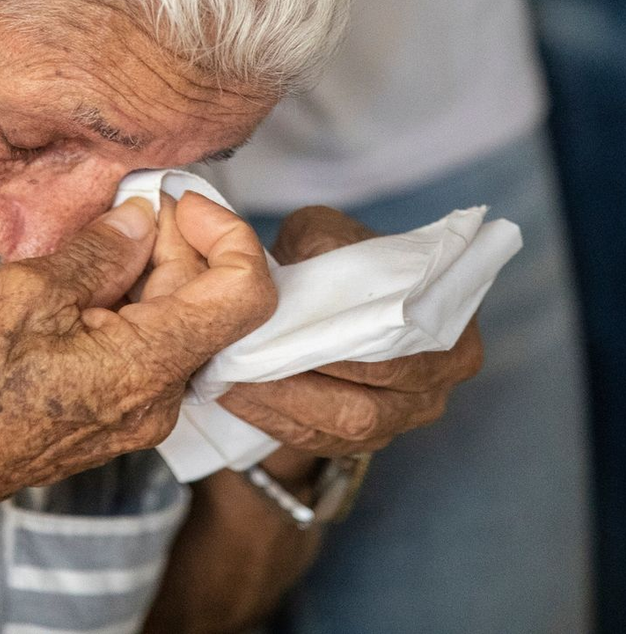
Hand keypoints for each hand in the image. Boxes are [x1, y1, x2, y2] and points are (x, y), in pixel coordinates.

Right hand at [0, 194, 275, 520]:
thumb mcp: (26, 294)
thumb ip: (97, 251)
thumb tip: (141, 218)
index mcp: (147, 365)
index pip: (246, 291)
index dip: (226, 231)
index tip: (175, 200)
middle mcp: (162, 397)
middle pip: (208, 298)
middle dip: (173, 240)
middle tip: (118, 206)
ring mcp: (144, 412)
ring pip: (179, 320)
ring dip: (148, 269)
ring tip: (87, 245)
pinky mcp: (121, 414)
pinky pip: (150, 345)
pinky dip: (131, 302)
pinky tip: (81, 283)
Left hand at [220, 206, 483, 455]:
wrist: (333, 283)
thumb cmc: (334, 254)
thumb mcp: (324, 233)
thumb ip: (319, 246)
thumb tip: (299, 270)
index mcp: (443, 326)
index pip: (392, 354)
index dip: (336, 351)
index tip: (280, 336)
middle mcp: (435, 383)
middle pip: (367, 405)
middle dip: (298, 385)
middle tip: (242, 363)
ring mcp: (402, 418)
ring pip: (340, 428)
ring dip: (279, 406)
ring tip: (228, 378)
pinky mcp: (364, 438)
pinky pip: (317, 440)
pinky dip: (273, 419)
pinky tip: (234, 395)